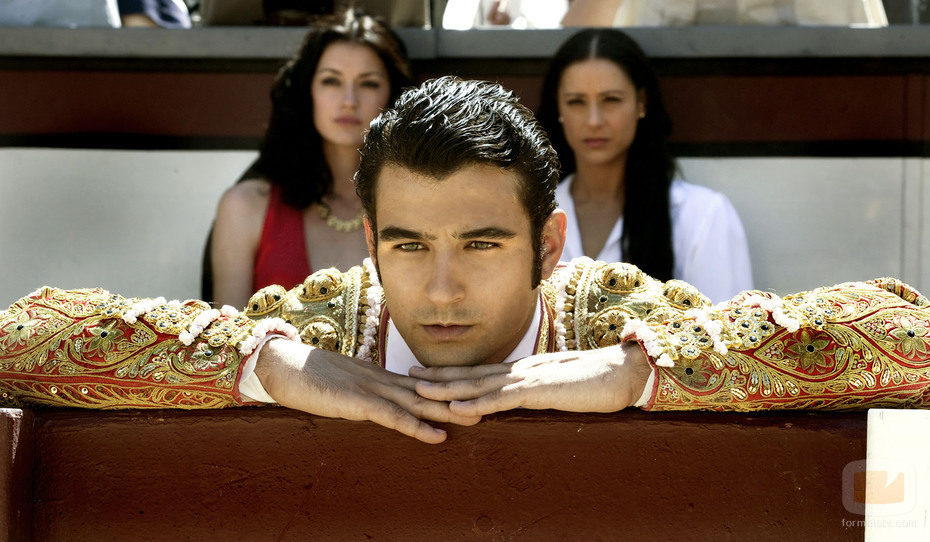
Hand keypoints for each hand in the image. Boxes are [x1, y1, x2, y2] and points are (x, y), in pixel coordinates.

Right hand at [254, 339, 480, 443]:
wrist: (282, 366)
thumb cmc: (309, 378)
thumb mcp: (346, 387)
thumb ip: (367, 395)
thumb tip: (382, 405)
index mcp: (381, 377)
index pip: (424, 382)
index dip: (451, 387)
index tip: (478, 391)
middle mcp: (383, 381)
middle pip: (430, 390)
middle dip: (461, 396)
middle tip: (493, 402)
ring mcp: (372, 390)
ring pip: (419, 402)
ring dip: (449, 411)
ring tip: (478, 419)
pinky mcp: (358, 403)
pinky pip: (393, 417)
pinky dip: (416, 427)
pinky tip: (436, 436)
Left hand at [410, 343, 651, 416]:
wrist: (626, 371)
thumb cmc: (599, 382)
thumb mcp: (562, 388)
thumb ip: (541, 393)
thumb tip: (525, 402)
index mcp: (526, 370)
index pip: (482, 372)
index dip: (453, 373)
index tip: (427, 375)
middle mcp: (522, 370)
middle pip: (473, 373)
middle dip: (439, 377)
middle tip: (409, 379)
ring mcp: (529, 378)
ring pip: (481, 384)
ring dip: (448, 388)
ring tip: (420, 392)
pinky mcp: (541, 390)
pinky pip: (503, 398)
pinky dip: (477, 403)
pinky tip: (457, 408)